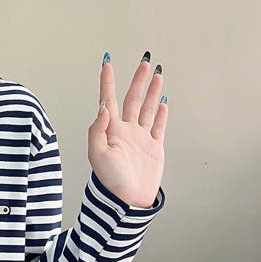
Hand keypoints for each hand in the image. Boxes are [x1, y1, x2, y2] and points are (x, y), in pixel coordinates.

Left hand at [88, 51, 166, 207]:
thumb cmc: (110, 181)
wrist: (128, 201)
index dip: (107, 81)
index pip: (108, 99)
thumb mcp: (97, 154)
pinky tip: (163, 101)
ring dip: (152, 91)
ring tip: (157, 74)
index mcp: (110, 130)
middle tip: (144, 61)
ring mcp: (140, 138)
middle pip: (133, 99)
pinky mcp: (153, 147)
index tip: (107, 63)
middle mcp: (125, 131)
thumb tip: (103, 106)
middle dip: (138, 79)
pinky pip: (158, 126)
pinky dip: (161, 113)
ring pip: (148, 108)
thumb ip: (98, 129)